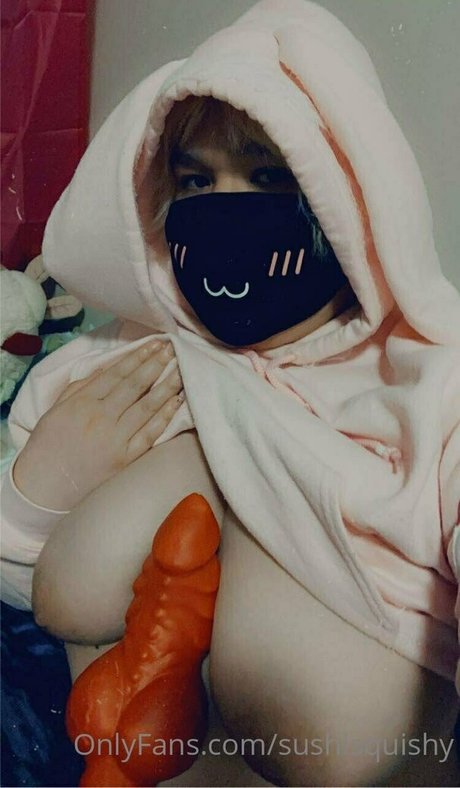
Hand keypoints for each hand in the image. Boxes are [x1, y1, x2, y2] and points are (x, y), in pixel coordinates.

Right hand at [13, 340, 183, 510]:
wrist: (43, 487)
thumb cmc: (48, 445)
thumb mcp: (56, 409)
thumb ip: (81, 387)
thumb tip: (107, 369)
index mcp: (82, 402)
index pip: (116, 374)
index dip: (138, 357)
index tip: (154, 345)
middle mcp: (100, 418)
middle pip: (134, 386)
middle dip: (155, 365)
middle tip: (172, 349)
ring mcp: (115, 440)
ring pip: (147, 407)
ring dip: (166, 387)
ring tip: (181, 371)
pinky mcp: (125, 460)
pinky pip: (150, 434)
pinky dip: (165, 417)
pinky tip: (177, 402)